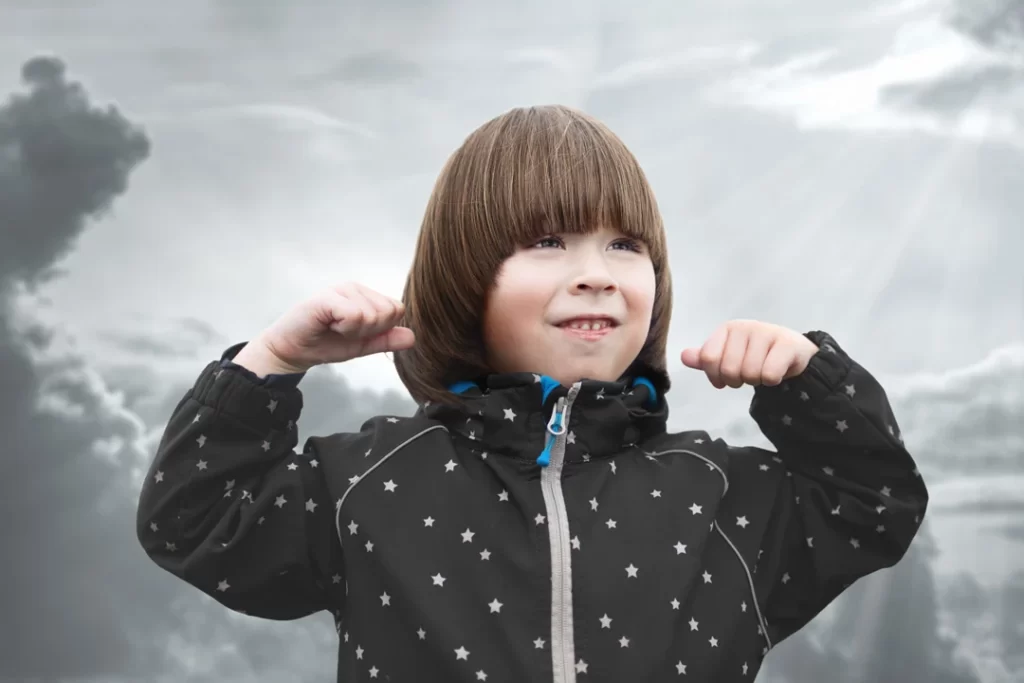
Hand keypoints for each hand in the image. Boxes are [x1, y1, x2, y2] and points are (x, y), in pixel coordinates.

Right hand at [247, 282, 415, 373]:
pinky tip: (329, 325)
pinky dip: (345, 328)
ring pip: (373, 315)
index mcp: (366, 296)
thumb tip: (412, 337)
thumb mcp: (362, 345)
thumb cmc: (324, 343)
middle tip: (344, 331)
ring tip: (334, 328)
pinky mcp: (327, 297)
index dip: (380, 329)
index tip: (357, 333)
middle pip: (388, 312)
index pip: (396, 309)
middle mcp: (355, 288)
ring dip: (354, 331)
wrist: (293, 351)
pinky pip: (355, 315)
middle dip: (369, 330)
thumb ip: (386, 340)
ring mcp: (341, 290)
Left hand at [680, 320, 818, 388]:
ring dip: (757, 381)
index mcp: (727, 329)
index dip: (715, 376)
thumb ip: (707, 358)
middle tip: (748, 374)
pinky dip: (772, 381)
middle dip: (738, 380)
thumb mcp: (728, 356)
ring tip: (763, 371)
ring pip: (750, 373)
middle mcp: (745, 326)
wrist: (793, 353)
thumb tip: (684, 356)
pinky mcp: (787, 344)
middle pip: (729, 369)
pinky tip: (778, 371)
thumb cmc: (756, 355)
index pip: (708, 359)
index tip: (725, 378)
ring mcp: (767, 332)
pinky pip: (769, 374)